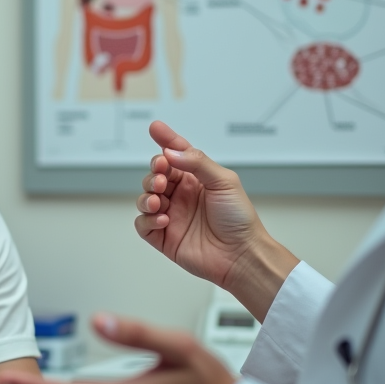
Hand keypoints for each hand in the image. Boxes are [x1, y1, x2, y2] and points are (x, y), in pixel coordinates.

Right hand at [135, 121, 272, 287]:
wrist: (241, 255)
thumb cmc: (239, 220)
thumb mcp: (225, 181)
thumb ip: (197, 163)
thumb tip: (171, 152)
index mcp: (195, 180)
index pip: (175, 154)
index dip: (165, 140)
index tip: (156, 128)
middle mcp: (181, 196)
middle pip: (154, 175)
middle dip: (153, 173)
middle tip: (161, 177)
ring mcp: (171, 216)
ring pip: (144, 198)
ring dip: (146, 195)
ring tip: (158, 200)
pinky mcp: (164, 237)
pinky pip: (143, 224)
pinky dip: (147, 220)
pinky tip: (163, 219)